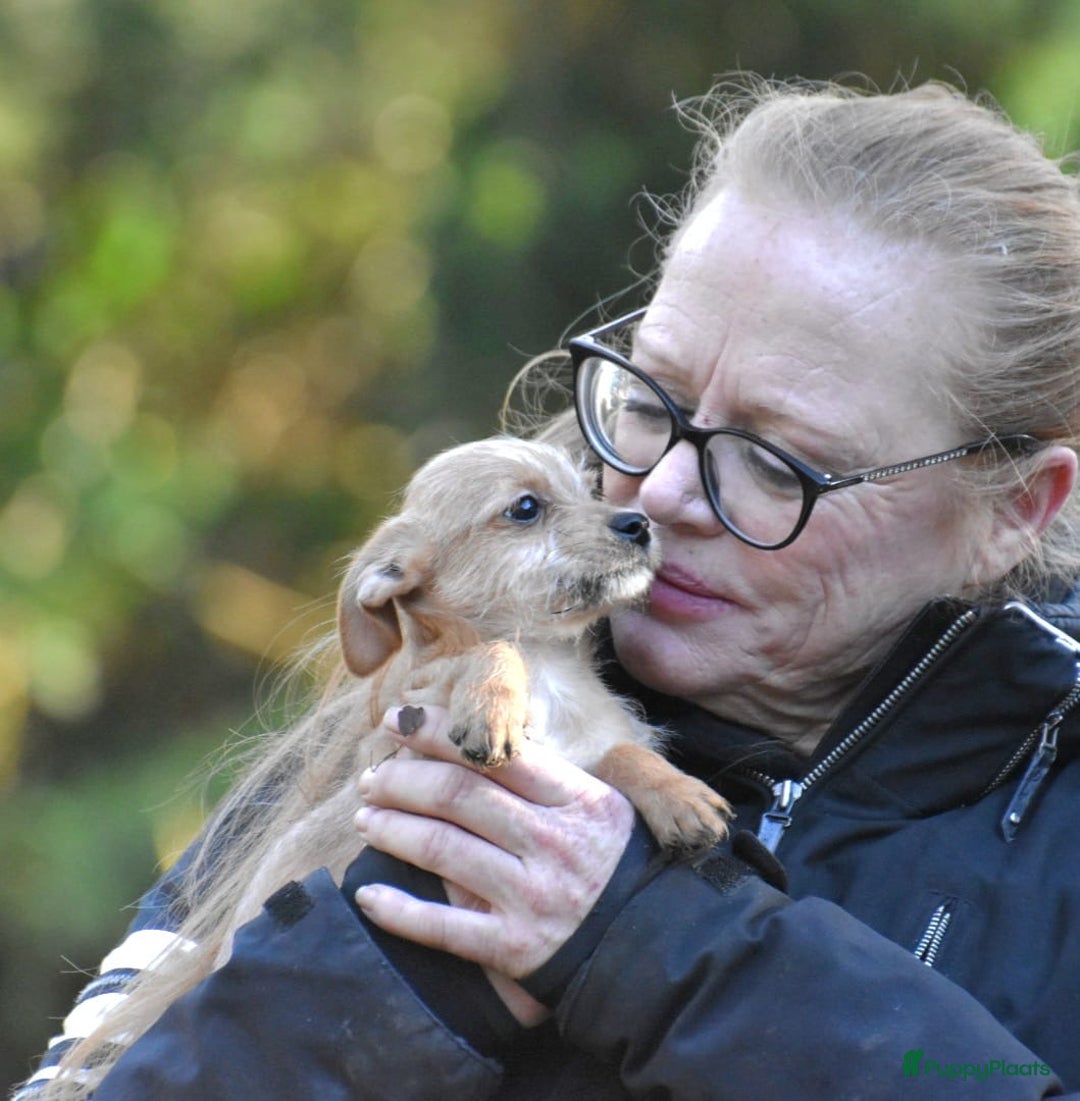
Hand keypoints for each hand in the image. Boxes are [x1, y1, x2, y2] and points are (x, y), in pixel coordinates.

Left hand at [353, 705, 635, 1020]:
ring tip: (365, 818)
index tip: (396, 722)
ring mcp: (533, 897)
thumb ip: (547, 777)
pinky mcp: (516, 948)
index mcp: (574, 800)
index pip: (494, 754)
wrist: (653, 946)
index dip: (437, 733)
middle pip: (459, 797)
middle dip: (402, 781)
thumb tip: (479, 743)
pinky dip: (400, 912)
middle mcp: (552, 843)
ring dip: (393, 830)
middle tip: (372, 777)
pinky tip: (369, 897)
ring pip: (444, 850)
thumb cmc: (618, 864)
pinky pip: (444, 928)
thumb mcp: (601, 806)